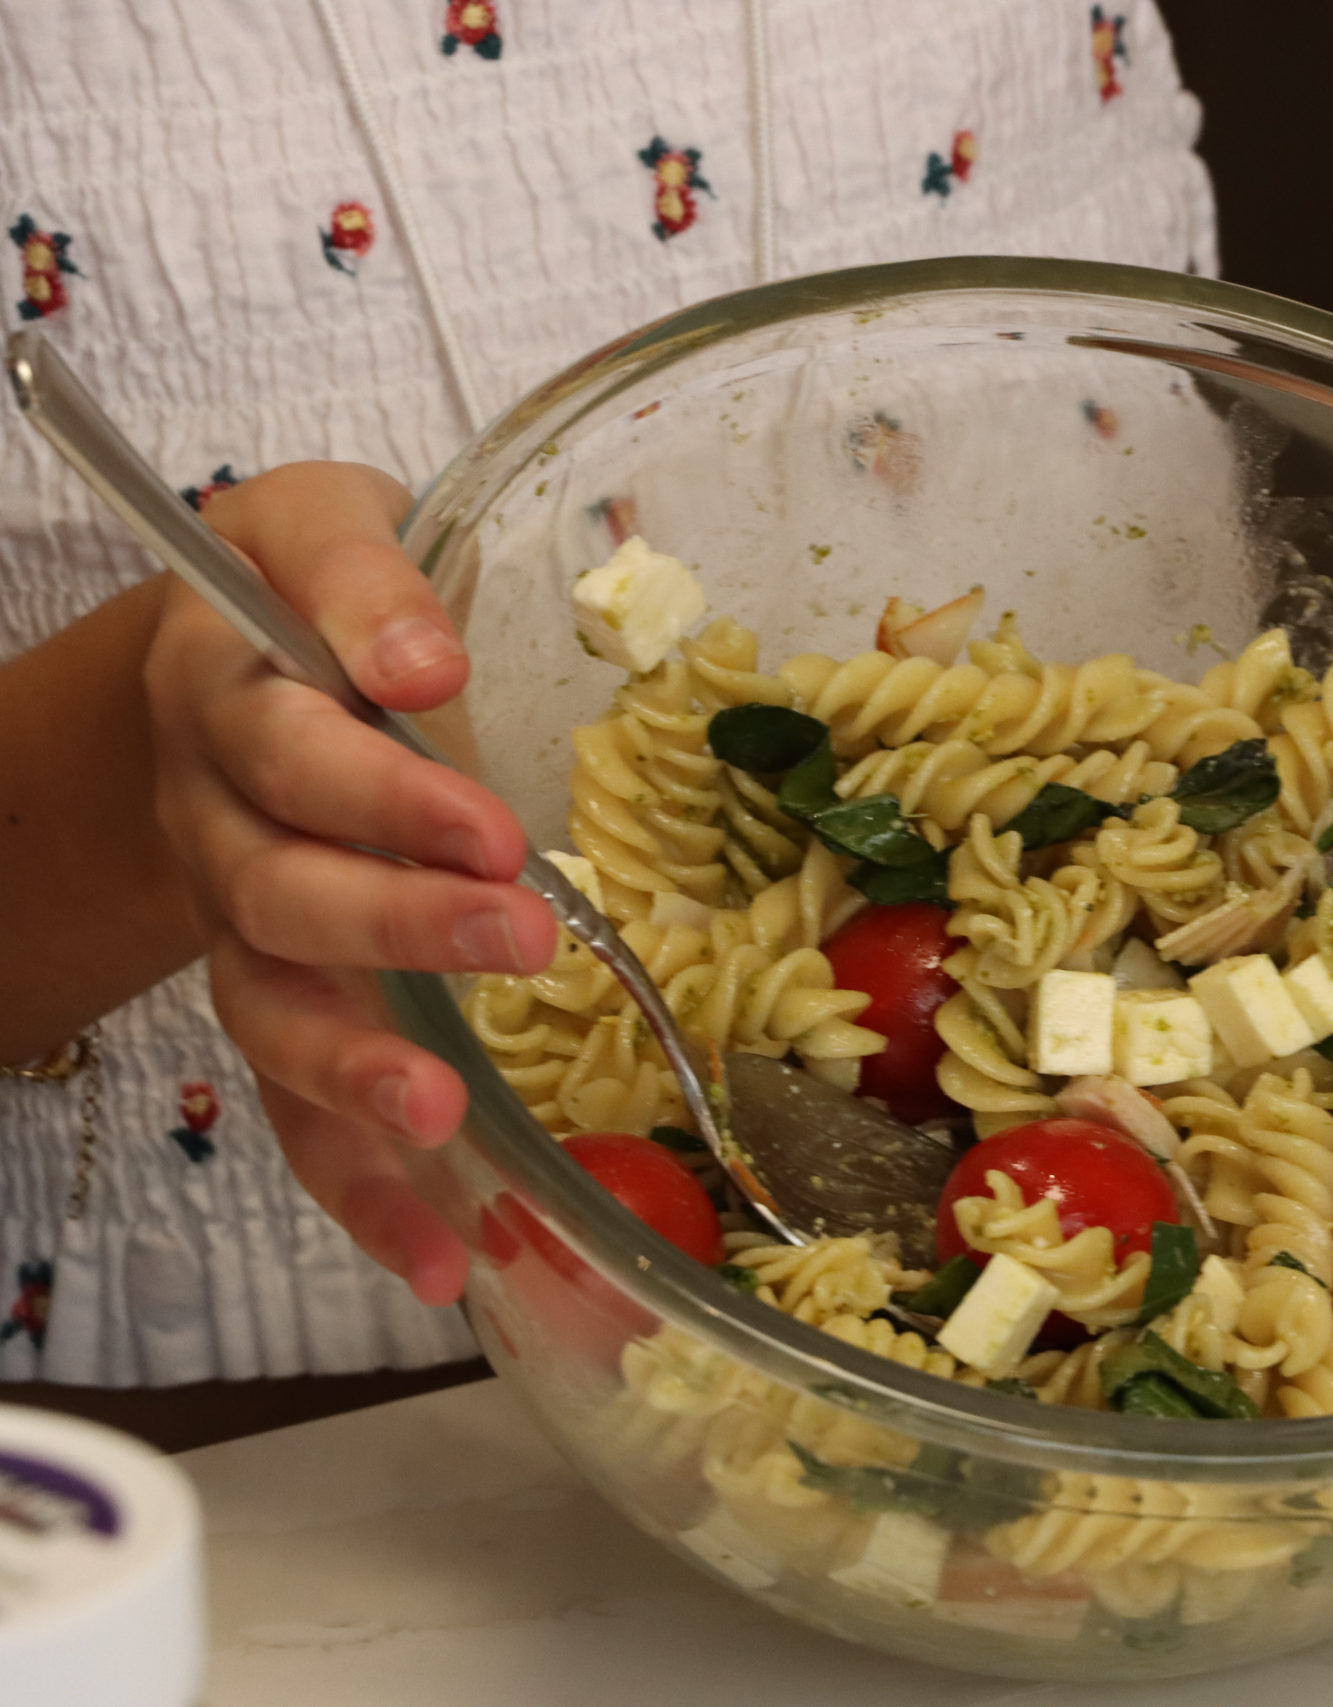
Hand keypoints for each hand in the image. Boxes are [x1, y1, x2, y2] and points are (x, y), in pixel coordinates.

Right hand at [144, 463, 555, 1305]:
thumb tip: (425, 662)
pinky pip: (302, 1111)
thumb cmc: (312, 588)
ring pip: (270, 1019)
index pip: (290, 749)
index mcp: (226, 696)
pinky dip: (362, 1190)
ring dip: (352, 1077)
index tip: (489, 824)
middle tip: (519, 938)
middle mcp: (218, 824)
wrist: (233, 652)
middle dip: (396, 927)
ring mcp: (243, 929)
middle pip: (280, 896)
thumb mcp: (327, 523)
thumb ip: (367, 577)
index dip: (381, 795)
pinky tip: (441, 1257)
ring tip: (439, 1123)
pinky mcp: (286, 1004)